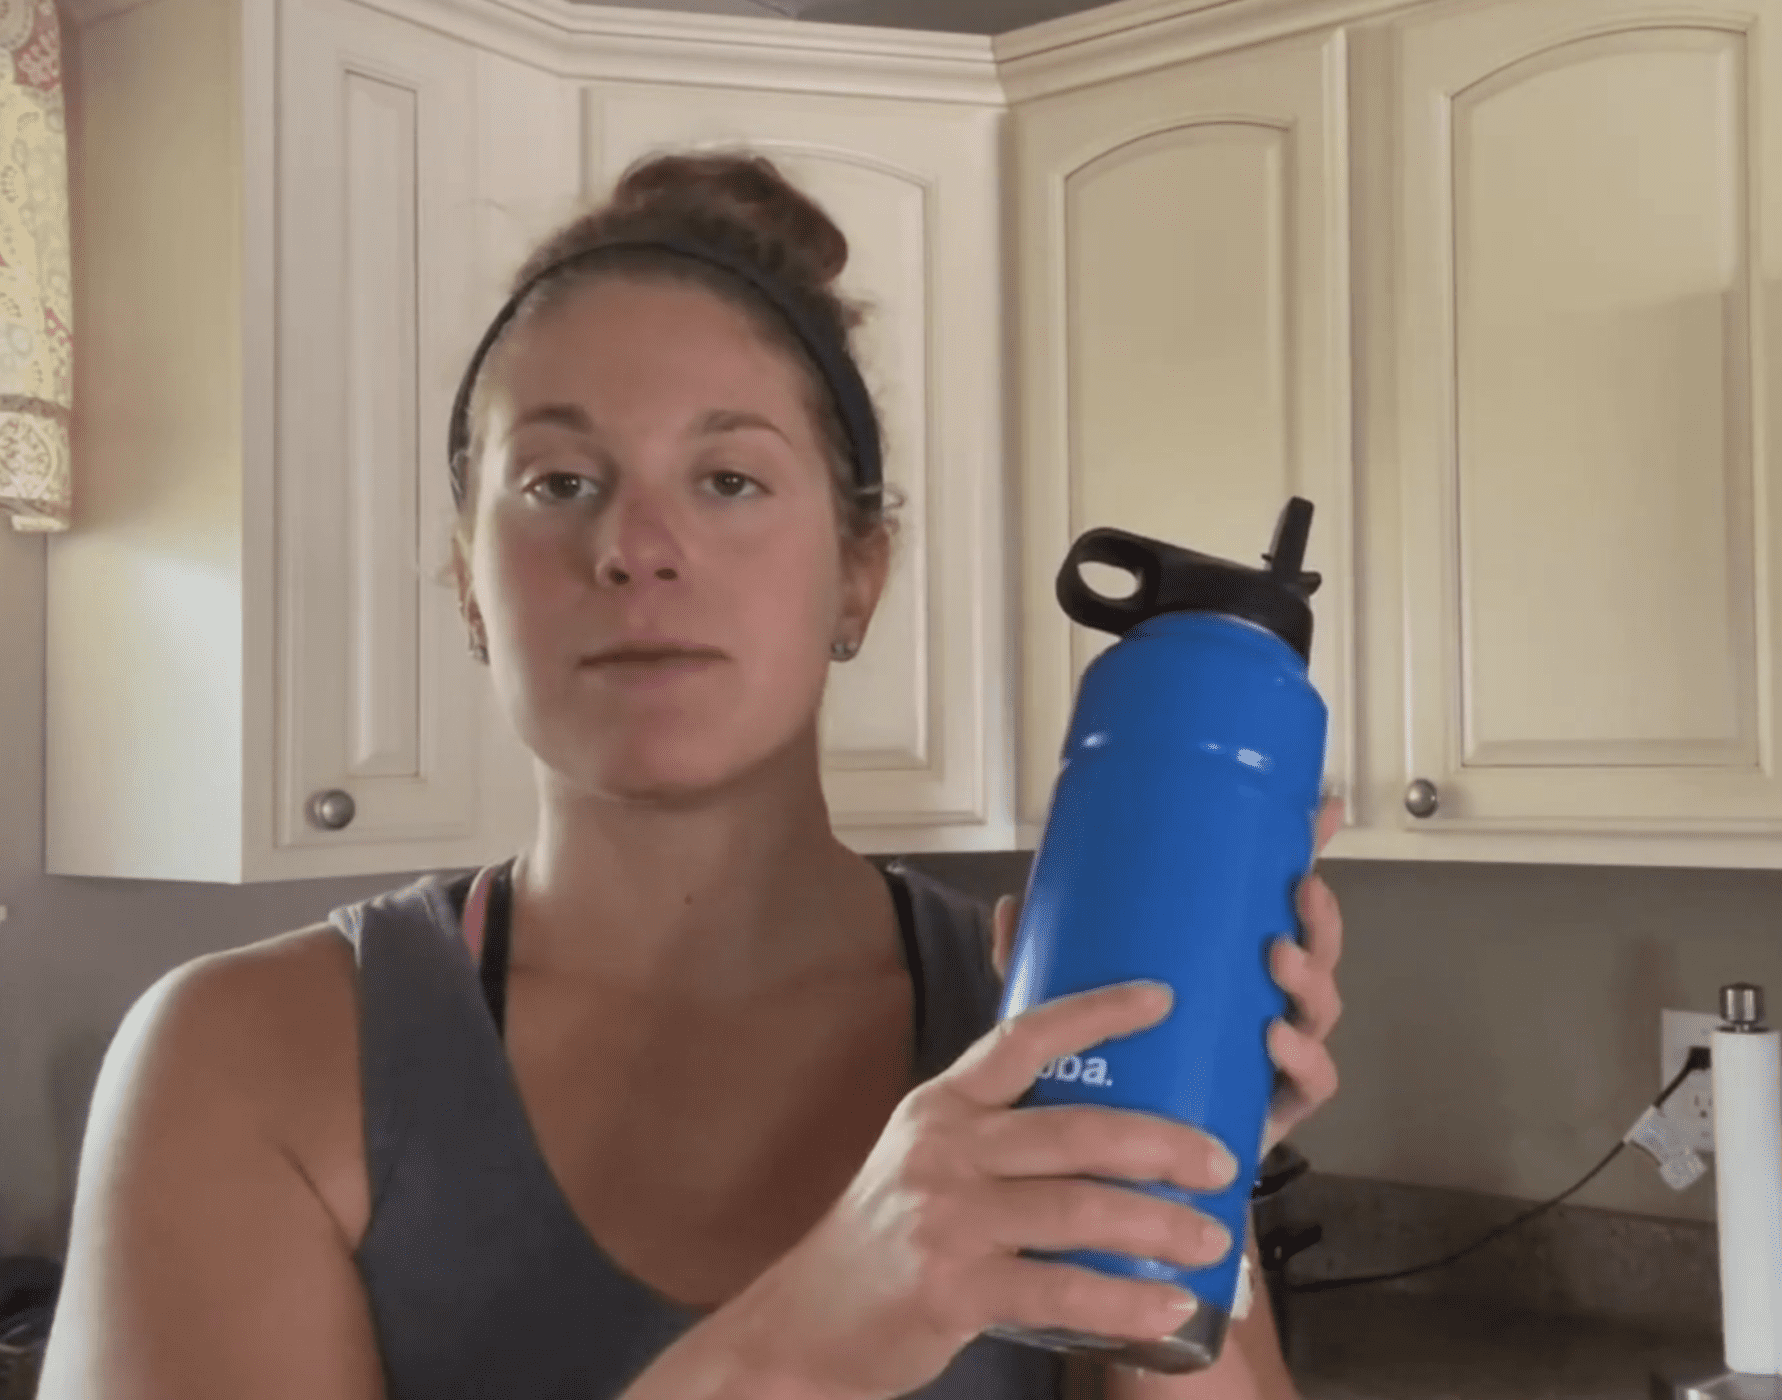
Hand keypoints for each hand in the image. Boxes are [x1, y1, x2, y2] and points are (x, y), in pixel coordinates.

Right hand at [724, 982, 1244, 1399]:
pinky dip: (1122, 1300)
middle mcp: (945, 1149)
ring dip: (1158, 1225)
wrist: (805, 1322)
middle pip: (1073, 1130)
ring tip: (1213, 1238)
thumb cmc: (888, 1234)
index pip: (1023, 1038)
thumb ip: (993, 1127)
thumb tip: (1097, 1106)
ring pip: (1077, 1210)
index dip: (1096, 1012)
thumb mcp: (925, 1155)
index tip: (1164, 997)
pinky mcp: (952, 1288)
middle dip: (1161, 1142)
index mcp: (944, 1105)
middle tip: (1222, 1160)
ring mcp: (947, 1218)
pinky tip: (1168, 1305)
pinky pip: (1057, 1290)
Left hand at [988, 796, 1346, 1160]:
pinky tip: (1274, 1042)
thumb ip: (1040, 965)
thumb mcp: (1065, 1013)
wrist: (1114, 1190)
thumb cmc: (1100, 1084)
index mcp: (1223, 975)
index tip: (1320, 812)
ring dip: (1310, 982)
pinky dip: (1303, 1061)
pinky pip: (1311, 1086)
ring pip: (1318, 1013)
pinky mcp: (1272, 1114)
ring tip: (1277, 962)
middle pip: (1312, 957)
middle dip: (1317, 922)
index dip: (1301, 858)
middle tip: (1299, 895)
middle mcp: (1257, 1011)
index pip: (1270, 907)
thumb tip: (1009, 902)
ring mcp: (1271, 1062)